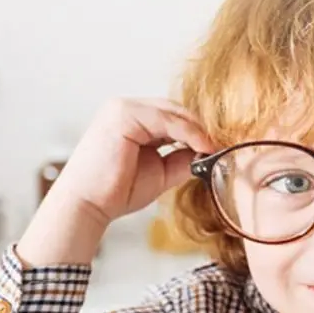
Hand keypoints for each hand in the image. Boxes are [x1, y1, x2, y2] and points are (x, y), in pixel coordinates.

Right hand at [18, 98, 214, 266]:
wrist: (89, 204)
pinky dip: (187, 131)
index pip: (173, 117)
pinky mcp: (123, 114)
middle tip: (224, 146)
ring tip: (215, 148)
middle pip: (175, 110)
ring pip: (173, 112)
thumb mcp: (160, 173)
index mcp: (132, 120)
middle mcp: (126, 109)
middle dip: (200, 128)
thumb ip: (182, 159)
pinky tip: (203, 146)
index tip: (220, 147)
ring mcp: (122, 108)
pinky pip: (166, 119)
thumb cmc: (117, 191)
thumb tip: (207, 153)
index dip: (197, 131)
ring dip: (197, 130)